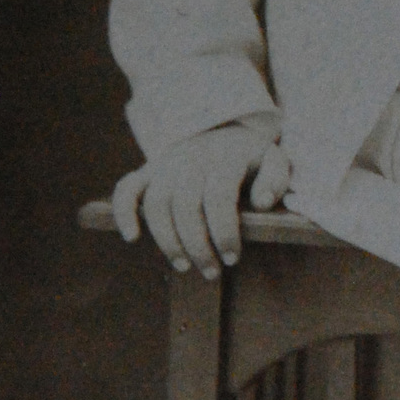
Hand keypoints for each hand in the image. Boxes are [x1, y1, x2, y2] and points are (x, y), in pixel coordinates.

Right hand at [112, 120, 291, 278]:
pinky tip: (132, 237)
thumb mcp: (274, 159)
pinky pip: (127, 188)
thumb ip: (275, 179)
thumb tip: (263, 203)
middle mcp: (191, 159)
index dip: (224, 232)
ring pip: (157, 204)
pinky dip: (124, 212)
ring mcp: (166, 165)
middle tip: (210, 272)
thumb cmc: (250, 155)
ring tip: (183, 266)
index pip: (219, 198)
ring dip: (167, 239)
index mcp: (224, 158)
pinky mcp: (148, 170)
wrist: (221, 127)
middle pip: (186, 206)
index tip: (232, 258)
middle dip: (197, 245)